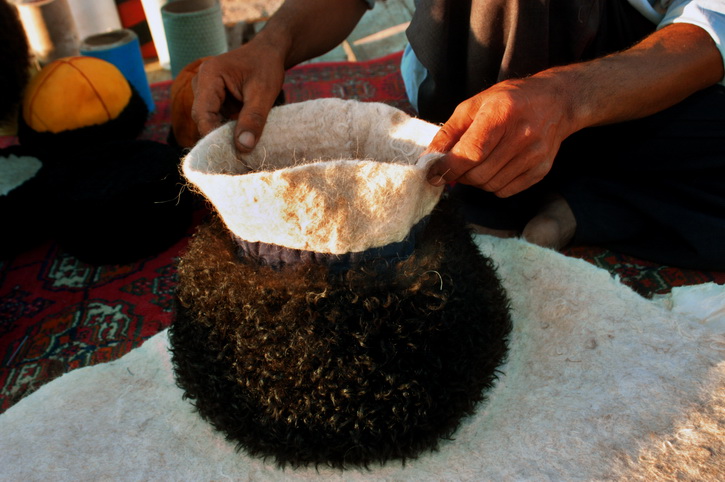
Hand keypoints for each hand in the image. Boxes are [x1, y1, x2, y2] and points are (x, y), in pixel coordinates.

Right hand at [191, 41, 285, 153]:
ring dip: (223, 135)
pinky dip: (227, 130)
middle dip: (218, 137)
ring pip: (209, 121)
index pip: (202, 113)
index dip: (212, 135)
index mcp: (209, 75)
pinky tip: (241, 139)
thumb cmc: (266, 67)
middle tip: (238, 156)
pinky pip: (216, 119)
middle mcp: (201, 82)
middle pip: (203, 119)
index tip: (229, 154)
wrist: (269, 53)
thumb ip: (253, 119)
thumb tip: (243, 148)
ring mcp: (205, 91)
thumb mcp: (264, 93)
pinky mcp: (213, 99)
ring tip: (242, 149)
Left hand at [425, 75, 573, 197]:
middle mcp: (522, 134)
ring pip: (490, 186)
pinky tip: (494, 168)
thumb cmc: (508, 101)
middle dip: (459, 175)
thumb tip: (428, 159)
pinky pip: (506, 191)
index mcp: (501, 113)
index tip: (432, 174)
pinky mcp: (542, 169)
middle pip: (479, 174)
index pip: (470, 152)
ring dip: (475, 181)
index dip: (448, 167)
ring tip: (476, 164)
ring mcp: (534, 154)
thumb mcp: (474, 105)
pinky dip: (493, 185)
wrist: (555, 102)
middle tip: (456, 166)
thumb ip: (449, 133)